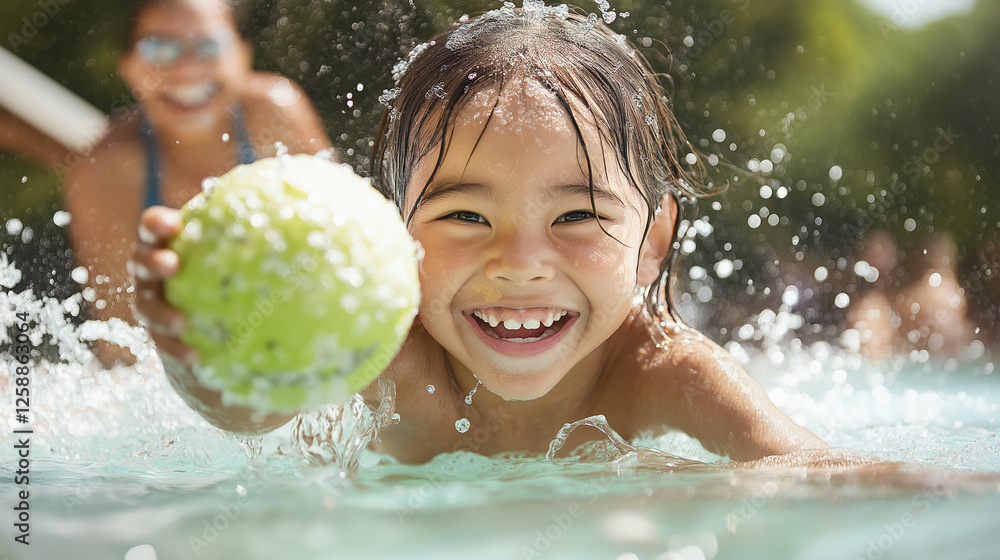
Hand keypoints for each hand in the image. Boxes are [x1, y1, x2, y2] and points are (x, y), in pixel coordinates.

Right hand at [131, 206, 294, 433]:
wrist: (219, 334)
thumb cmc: (244, 285)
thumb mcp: (258, 260)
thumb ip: (280, 239)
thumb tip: (328, 218)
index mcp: (177, 245)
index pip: (158, 227)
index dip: (158, 223)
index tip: (173, 222)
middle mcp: (157, 274)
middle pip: (142, 260)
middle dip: (151, 260)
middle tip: (172, 264)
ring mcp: (154, 306)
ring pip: (145, 306)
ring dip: (159, 312)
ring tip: (182, 321)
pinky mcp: (161, 338)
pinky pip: (164, 344)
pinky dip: (177, 349)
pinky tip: (197, 358)